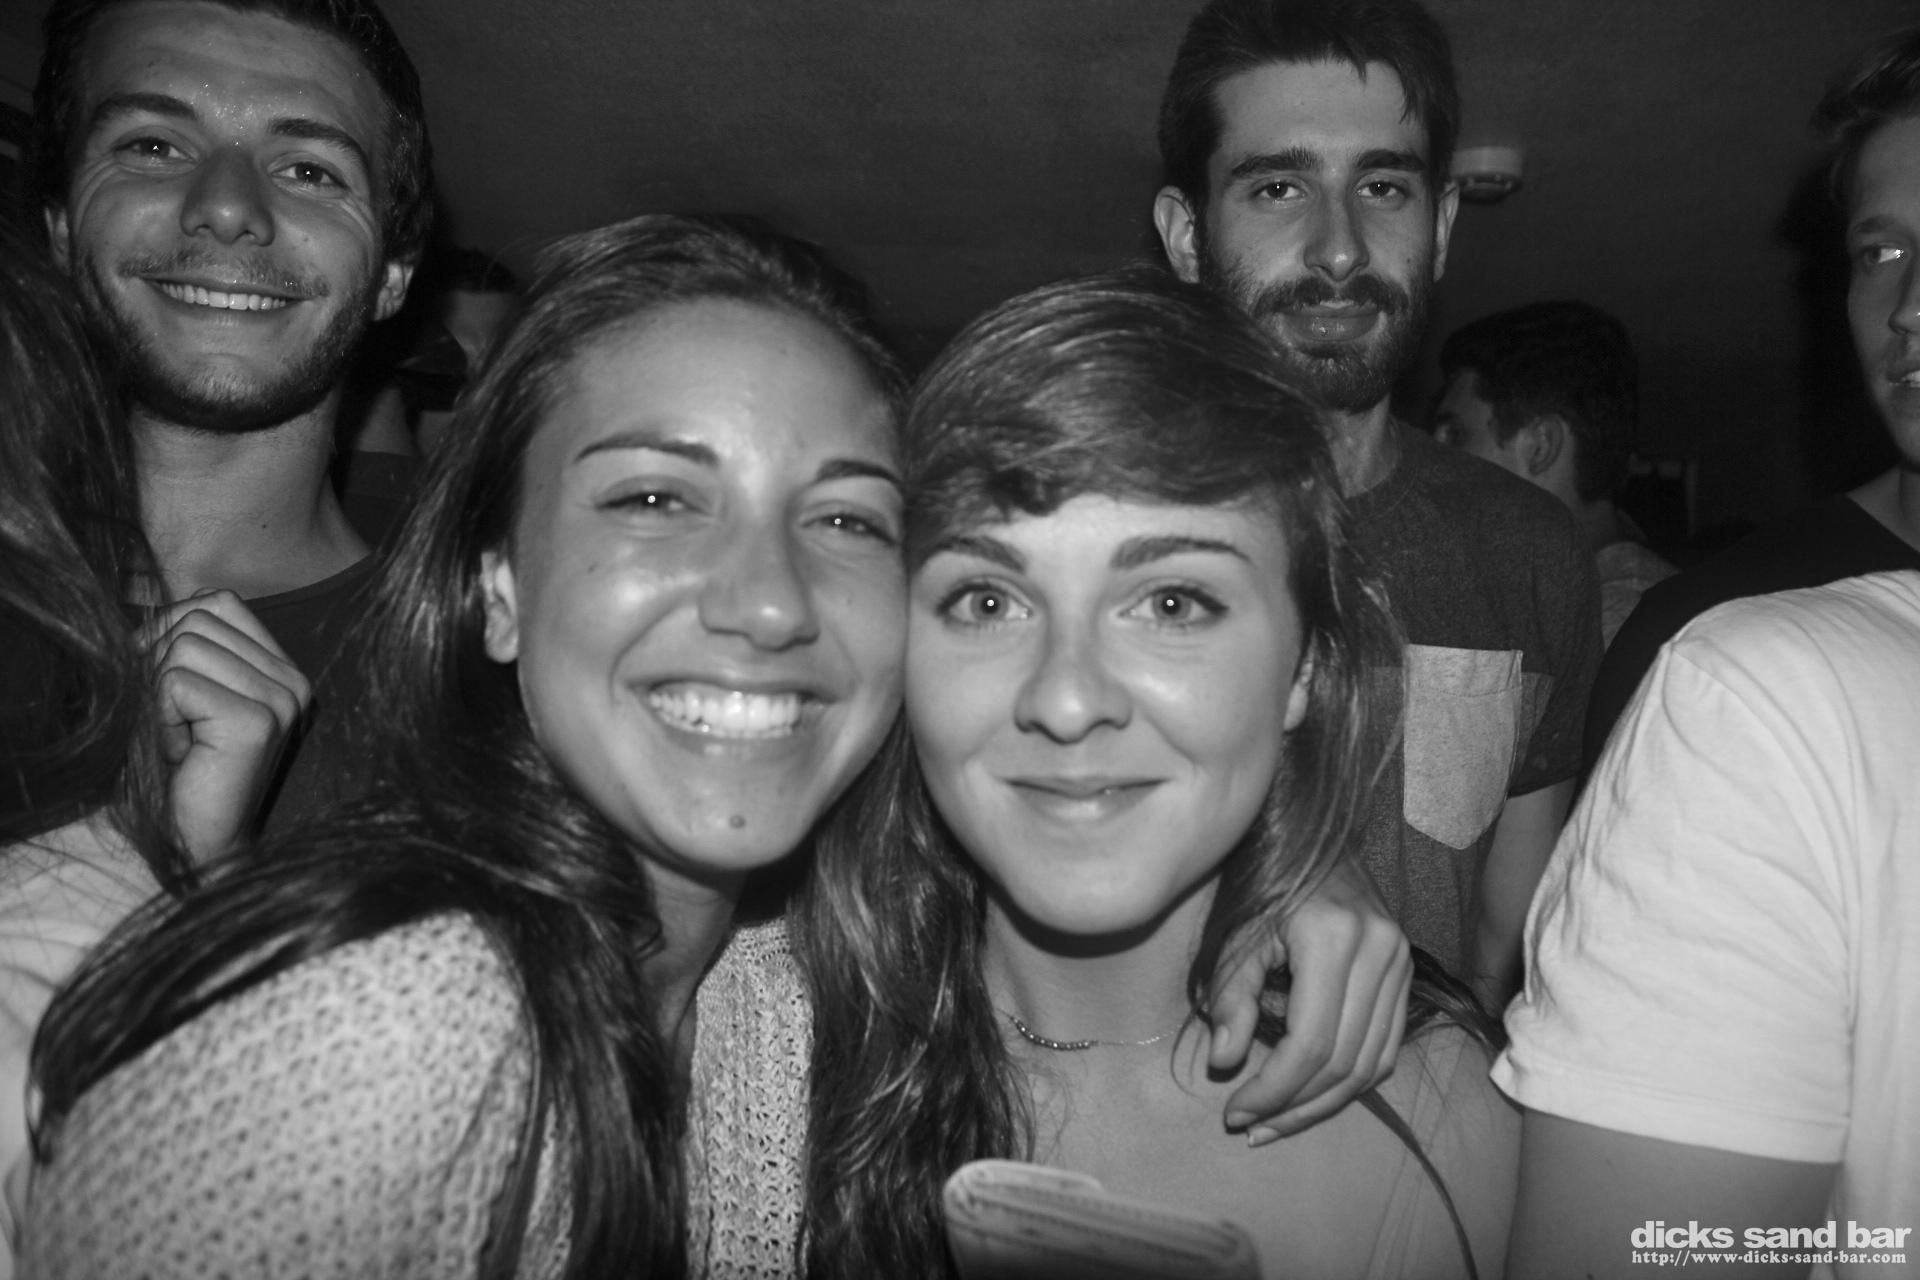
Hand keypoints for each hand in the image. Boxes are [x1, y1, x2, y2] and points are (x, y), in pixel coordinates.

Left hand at [146, 590, 310, 859]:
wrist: (191, 845)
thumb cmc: (174, 772)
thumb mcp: (178, 692)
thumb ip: (177, 641)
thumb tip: (147, 598)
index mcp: (284, 668)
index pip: (215, 602)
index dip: (169, 637)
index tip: (174, 699)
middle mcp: (294, 680)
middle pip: (195, 617)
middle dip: (158, 666)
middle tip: (172, 725)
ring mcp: (283, 699)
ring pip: (182, 645)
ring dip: (157, 696)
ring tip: (178, 742)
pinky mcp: (258, 722)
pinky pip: (176, 681)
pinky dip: (160, 718)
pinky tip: (181, 754)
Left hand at [1209, 860, 1410, 1143]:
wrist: (1313, 838)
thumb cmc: (1265, 882)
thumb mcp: (1236, 936)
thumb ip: (1230, 999)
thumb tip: (1224, 1062)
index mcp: (1335, 937)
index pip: (1310, 1043)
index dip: (1272, 1090)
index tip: (1234, 1114)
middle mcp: (1381, 951)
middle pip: (1344, 1062)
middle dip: (1295, 1106)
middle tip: (1251, 1129)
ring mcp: (1403, 962)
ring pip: (1370, 1063)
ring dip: (1323, 1104)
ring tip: (1276, 1124)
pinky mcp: (1409, 973)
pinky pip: (1386, 1047)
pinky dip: (1351, 1080)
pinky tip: (1313, 1097)